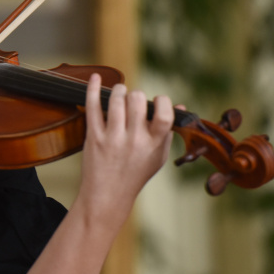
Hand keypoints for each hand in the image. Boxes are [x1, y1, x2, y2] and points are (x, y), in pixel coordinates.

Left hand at [78, 73, 174, 222]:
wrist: (107, 195)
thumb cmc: (135, 175)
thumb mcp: (158, 157)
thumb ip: (168, 132)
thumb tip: (181, 106)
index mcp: (153, 144)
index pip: (164, 114)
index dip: (162, 101)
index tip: (156, 101)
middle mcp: (134, 141)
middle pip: (137, 101)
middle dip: (136, 95)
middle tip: (133, 100)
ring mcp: (112, 139)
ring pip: (116, 100)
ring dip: (118, 90)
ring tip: (119, 92)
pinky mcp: (93, 137)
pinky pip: (92, 107)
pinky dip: (93, 89)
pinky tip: (95, 77)